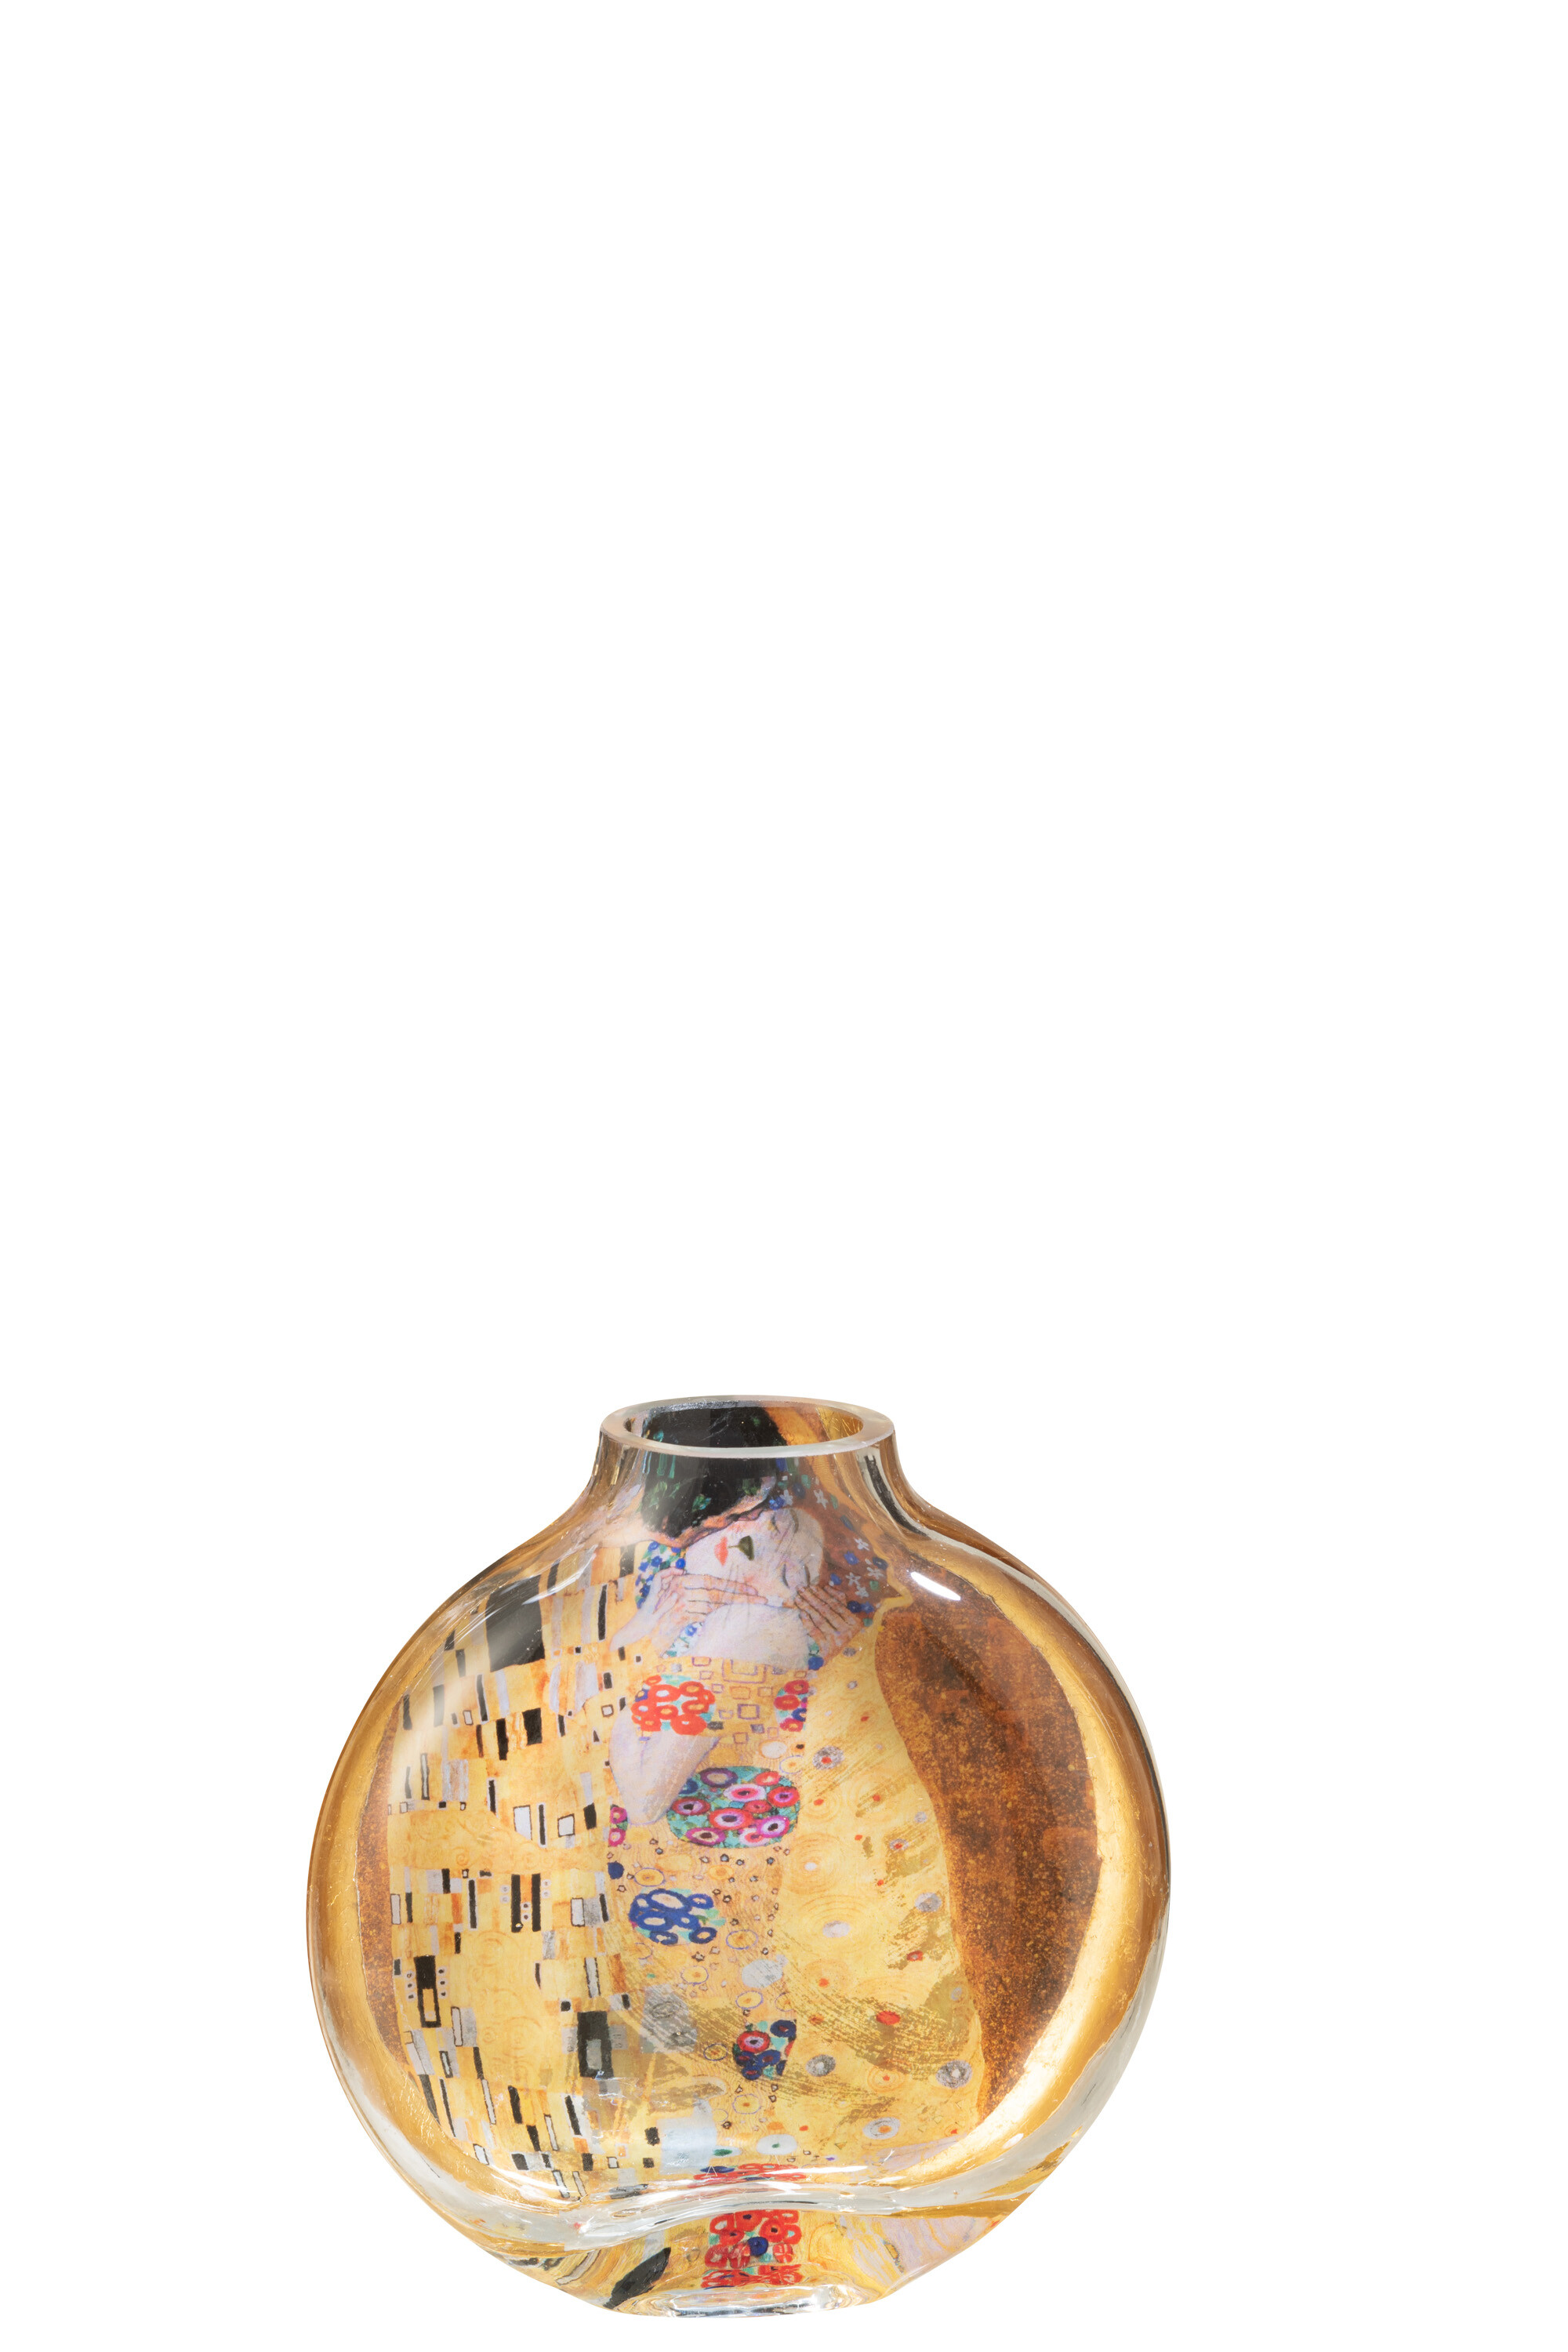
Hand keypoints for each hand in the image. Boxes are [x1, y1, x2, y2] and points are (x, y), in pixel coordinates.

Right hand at [640, 1568, 761, 1651]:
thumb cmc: (662, 1617)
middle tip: (760, 1598)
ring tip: (745, 1604)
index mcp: (681, 1581)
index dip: (733, 1586)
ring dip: (726, 1607)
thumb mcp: (677, 1601)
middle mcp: (680, 1589)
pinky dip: (707, 1616)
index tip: (753, 1591)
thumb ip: (694, 1594)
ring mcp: (679, 1602)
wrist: (642, 1632)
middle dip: (740, 1596)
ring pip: (711, 1604)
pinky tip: (712, 1616)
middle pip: (716, 1592)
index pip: (713, 1581)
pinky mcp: (678, 1616)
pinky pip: (701, 1615)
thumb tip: (716, 1594)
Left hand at [792, 1574, 858, 1661]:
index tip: (812, 1586)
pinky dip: (807, 1622)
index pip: (837, 1605)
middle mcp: (848, 1632)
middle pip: (827, 1611)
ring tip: (798, 1598)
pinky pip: (815, 1632)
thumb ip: (839, 1602)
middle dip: (812, 1598)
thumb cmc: (836, 1632)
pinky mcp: (827, 1650)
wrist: (830, 1657)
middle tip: (801, 1588)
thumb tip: (828, 1587)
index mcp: (854, 1623)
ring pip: (820, 1620)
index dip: (824, 1595)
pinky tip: (801, 1613)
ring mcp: (837, 1641)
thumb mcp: (842, 1618)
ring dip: (807, 1607)